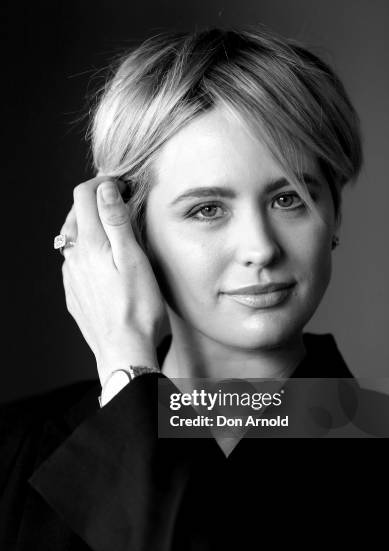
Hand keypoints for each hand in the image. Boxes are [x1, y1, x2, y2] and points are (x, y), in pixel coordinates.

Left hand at [60, 176, 165, 382]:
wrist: (125, 350)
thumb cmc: (138, 307)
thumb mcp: (134, 258)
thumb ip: (117, 220)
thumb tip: (105, 189)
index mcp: (90, 244)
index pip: (84, 195)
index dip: (102, 182)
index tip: (121, 184)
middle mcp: (74, 258)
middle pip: (74, 214)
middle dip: (94, 201)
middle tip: (119, 201)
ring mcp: (71, 277)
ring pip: (72, 239)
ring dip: (88, 225)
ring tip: (110, 228)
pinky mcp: (74, 294)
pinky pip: (74, 263)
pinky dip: (85, 251)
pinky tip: (101, 261)